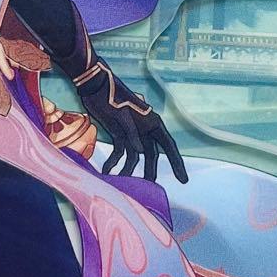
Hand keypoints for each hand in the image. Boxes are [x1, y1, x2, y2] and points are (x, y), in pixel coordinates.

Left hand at [78, 67, 187, 183]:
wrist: (93, 85)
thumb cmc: (111, 94)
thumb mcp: (122, 113)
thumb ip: (131, 132)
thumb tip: (141, 152)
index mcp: (151, 121)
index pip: (168, 145)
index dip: (176, 163)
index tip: (183, 180)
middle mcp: (144, 128)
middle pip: (152, 155)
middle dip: (150, 172)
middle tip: (149, 191)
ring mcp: (131, 132)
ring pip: (135, 156)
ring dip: (128, 169)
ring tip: (121, 182)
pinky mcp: (117, 133)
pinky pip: (120, 151)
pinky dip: (114, 161)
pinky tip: (107, 170)